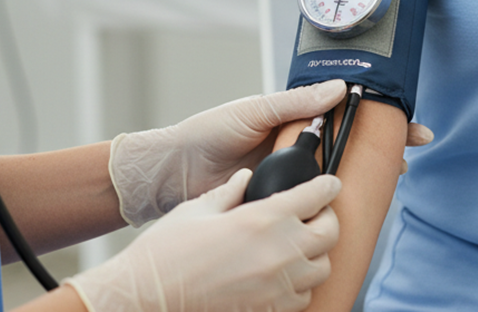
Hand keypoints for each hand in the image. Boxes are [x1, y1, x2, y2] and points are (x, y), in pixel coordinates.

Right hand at [64, 169, 340, 311]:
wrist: (148, 298)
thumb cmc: (166, 252)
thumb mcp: (198, 209)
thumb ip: (229, 192)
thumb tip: (244, 178)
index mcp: (263, 219)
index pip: (315, 196)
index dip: (327, 185)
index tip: (329, 183)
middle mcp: (279, 253)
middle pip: (329, 233)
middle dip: (326, 218)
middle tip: (314, 213)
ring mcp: (277, 287)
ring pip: (321, 268)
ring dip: (315, 254)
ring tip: (297, 245)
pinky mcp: (270, 311)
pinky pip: (303, 297)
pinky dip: (300, 284)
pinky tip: (282, 274)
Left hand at [110, 81, 435, 225]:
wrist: (176, 171)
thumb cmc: (207, 134)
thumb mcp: (254, 109)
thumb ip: (295, 101)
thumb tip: (338, 89)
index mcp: (295, 119)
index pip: (347, 114)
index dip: (380, 119)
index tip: (408, 125)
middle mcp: (299, 147)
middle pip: (352, 148)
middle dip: (384, 150)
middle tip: (409, 154)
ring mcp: (293, 176)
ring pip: (339, 177)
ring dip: (366, 179)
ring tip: (391, 179)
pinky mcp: (283, 202)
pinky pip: (315, 203)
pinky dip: (337, 205)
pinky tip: (353, 208)